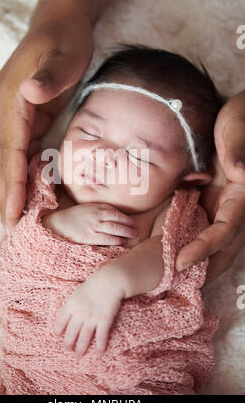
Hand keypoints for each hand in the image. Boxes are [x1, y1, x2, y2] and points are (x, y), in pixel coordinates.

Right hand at [0, 0, 93, 230]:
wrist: (59, 24)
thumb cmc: (64, 40)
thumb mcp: (62, 53)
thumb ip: (48, 75)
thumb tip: (30, 93)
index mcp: (10, 100)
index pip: (9, 149)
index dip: (12, 182)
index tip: (15, 212)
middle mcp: (3, 112)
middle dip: (4, 195)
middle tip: (10, 229)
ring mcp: (9, 116)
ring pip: (3, 161)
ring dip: (7, 190)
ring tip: (12, 220)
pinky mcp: (21, 119)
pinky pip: (16, 154)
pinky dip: (18, 177)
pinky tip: (24, 194)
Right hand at [42, 203, 137, 244]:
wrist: (58, 224)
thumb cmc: (72, 217)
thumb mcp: (86, 208)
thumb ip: (98, 209)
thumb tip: (113, 214)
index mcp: (95, 207)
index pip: (114, 210)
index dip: (125, 216)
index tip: (132, 220)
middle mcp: (96, 215)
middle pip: (117, 218)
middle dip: (129, 223)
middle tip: (137, 227)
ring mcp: (93, 225)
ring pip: (114, 228)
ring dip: (126, 231)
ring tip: (133, 234)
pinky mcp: (90, 236)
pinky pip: (107, 238)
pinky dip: (116, 239)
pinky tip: (122, 241)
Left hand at [53, 267, 124, 357]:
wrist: (110, 280)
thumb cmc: (95, 283)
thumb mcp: (79, 291)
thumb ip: (73, 302)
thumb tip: (70, 310)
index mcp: (71, 304)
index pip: (60, 321)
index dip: (58, 330)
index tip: (57, 336)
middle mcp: (79, 313)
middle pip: (70, 333)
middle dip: (68, 343)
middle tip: (68, 349)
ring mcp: (91, 318)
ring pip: (83, 338)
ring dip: (81, 348)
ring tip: (78, 355)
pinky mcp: (103, 320)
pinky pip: (100, 336)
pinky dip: (100, 345)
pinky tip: (99, 352)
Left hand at [176, 91, 244, 284]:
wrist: (240, 115)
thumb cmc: (242, 119)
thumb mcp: (240, 129)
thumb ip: (239, 149)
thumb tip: (240, 173)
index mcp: (243, 196)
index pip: (225, 231)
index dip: (204, 248)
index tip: (179, 262)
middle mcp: (234, 206)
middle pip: (222, 248)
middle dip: (201, 270)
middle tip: (171, 287)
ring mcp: (222, 205)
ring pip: (211, 242)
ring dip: (194, 262)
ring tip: (165, 279)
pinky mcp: (211, 200)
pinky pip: (199, 226)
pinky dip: (186, 241)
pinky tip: (167, 250)